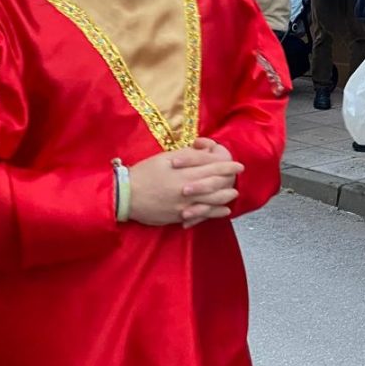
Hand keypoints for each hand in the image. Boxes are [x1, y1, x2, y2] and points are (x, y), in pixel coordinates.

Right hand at [128, 138, 244, 228]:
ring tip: (233, 193)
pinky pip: (202, 214)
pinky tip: (223, 210)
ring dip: (226, 196)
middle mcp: (188, 188)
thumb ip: (186, 155)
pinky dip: (215, 213)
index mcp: (184, 171)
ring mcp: (185, 204)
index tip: (238, 165)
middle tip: (238, 177)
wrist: (126, 195)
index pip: (213, 167)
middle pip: (216, 183)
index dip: (228, 166)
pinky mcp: (180, 215)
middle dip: (230, 179)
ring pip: (213, 200)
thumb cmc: (144, 173)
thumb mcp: (164, 158)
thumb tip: (203, 150)